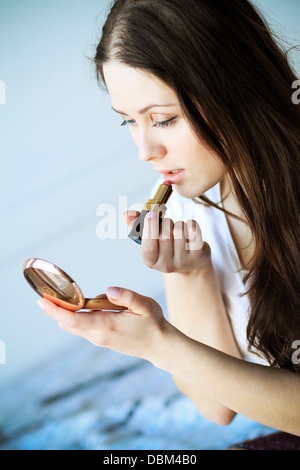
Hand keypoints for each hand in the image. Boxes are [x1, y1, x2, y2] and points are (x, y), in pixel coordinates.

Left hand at [37, 287, 167, 362]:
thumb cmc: (153, 325)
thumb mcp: (145, 306)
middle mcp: (98, 335)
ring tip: (76, 296)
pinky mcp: (101, 340)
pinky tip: (89, 306)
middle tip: (49, 292)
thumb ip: (126, 296)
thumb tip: (108, 290)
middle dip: (57, 308)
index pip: (73, 319)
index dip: (55, 310)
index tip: (42, 301)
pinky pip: (83, 327)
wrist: (160, 346)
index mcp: (107, 326)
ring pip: (75, 325)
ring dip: (71, 311)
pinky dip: (79, 316)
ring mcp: (99, 339)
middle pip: (68, 322)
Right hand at [124, 210, 210, 273]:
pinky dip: (191, 224)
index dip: (149, 229)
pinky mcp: (198, 254)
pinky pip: (193, 229)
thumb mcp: (150, 239)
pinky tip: (189, 231)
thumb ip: (137, 225)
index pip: (148, 248)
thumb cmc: (167, 246)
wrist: (191, 262)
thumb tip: (126, 214)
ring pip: (179, 230)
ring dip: (178, 224)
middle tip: (167, 223)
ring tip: (178, 230)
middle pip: (164, 235)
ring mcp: (183, 261)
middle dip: (165, 223)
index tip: (151, 214)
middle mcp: (166, 265)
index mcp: (151, 261)